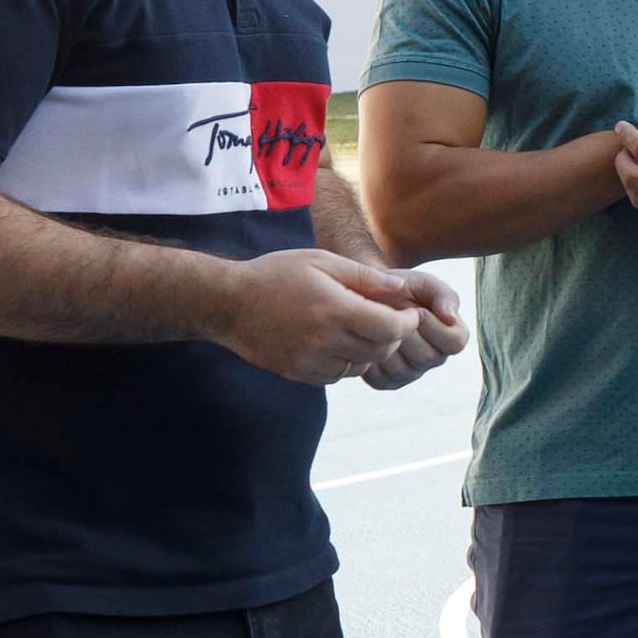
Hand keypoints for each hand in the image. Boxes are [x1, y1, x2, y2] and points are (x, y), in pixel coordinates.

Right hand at [216, 249, 440, 385]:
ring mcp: (309, 360)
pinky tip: (337, 343)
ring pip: (360, 366)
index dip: (408, 323)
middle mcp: (324, 339)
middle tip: (390, 322)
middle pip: (380, 351)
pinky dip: (345, 363)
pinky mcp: (297, 373)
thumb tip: (401, 287)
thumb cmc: (276, 274)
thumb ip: (364, 277)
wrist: (227, 303)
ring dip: (369, 352)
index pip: (390, 328)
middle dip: (393, 337)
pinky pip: (336, 375)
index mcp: (334, 309)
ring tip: (361, 330)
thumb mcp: (320, 261)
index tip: (410, 314)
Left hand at [349, 263, 469, 390]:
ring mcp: (410, 374)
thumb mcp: (425, 284)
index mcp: (451, 337)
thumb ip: (444, 296)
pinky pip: (381, 377)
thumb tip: (450, 318)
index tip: (417, 310)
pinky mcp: (385, 382)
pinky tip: (368, 339)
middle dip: (407, 333)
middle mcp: (434, 360)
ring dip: (387, 344)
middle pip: (427, 357)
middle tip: (393, 315)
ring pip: (402, 369)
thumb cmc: (400, 288)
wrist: (366, 294)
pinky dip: (370, 356)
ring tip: (379, 325)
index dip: (434, 326)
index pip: (455, 343)